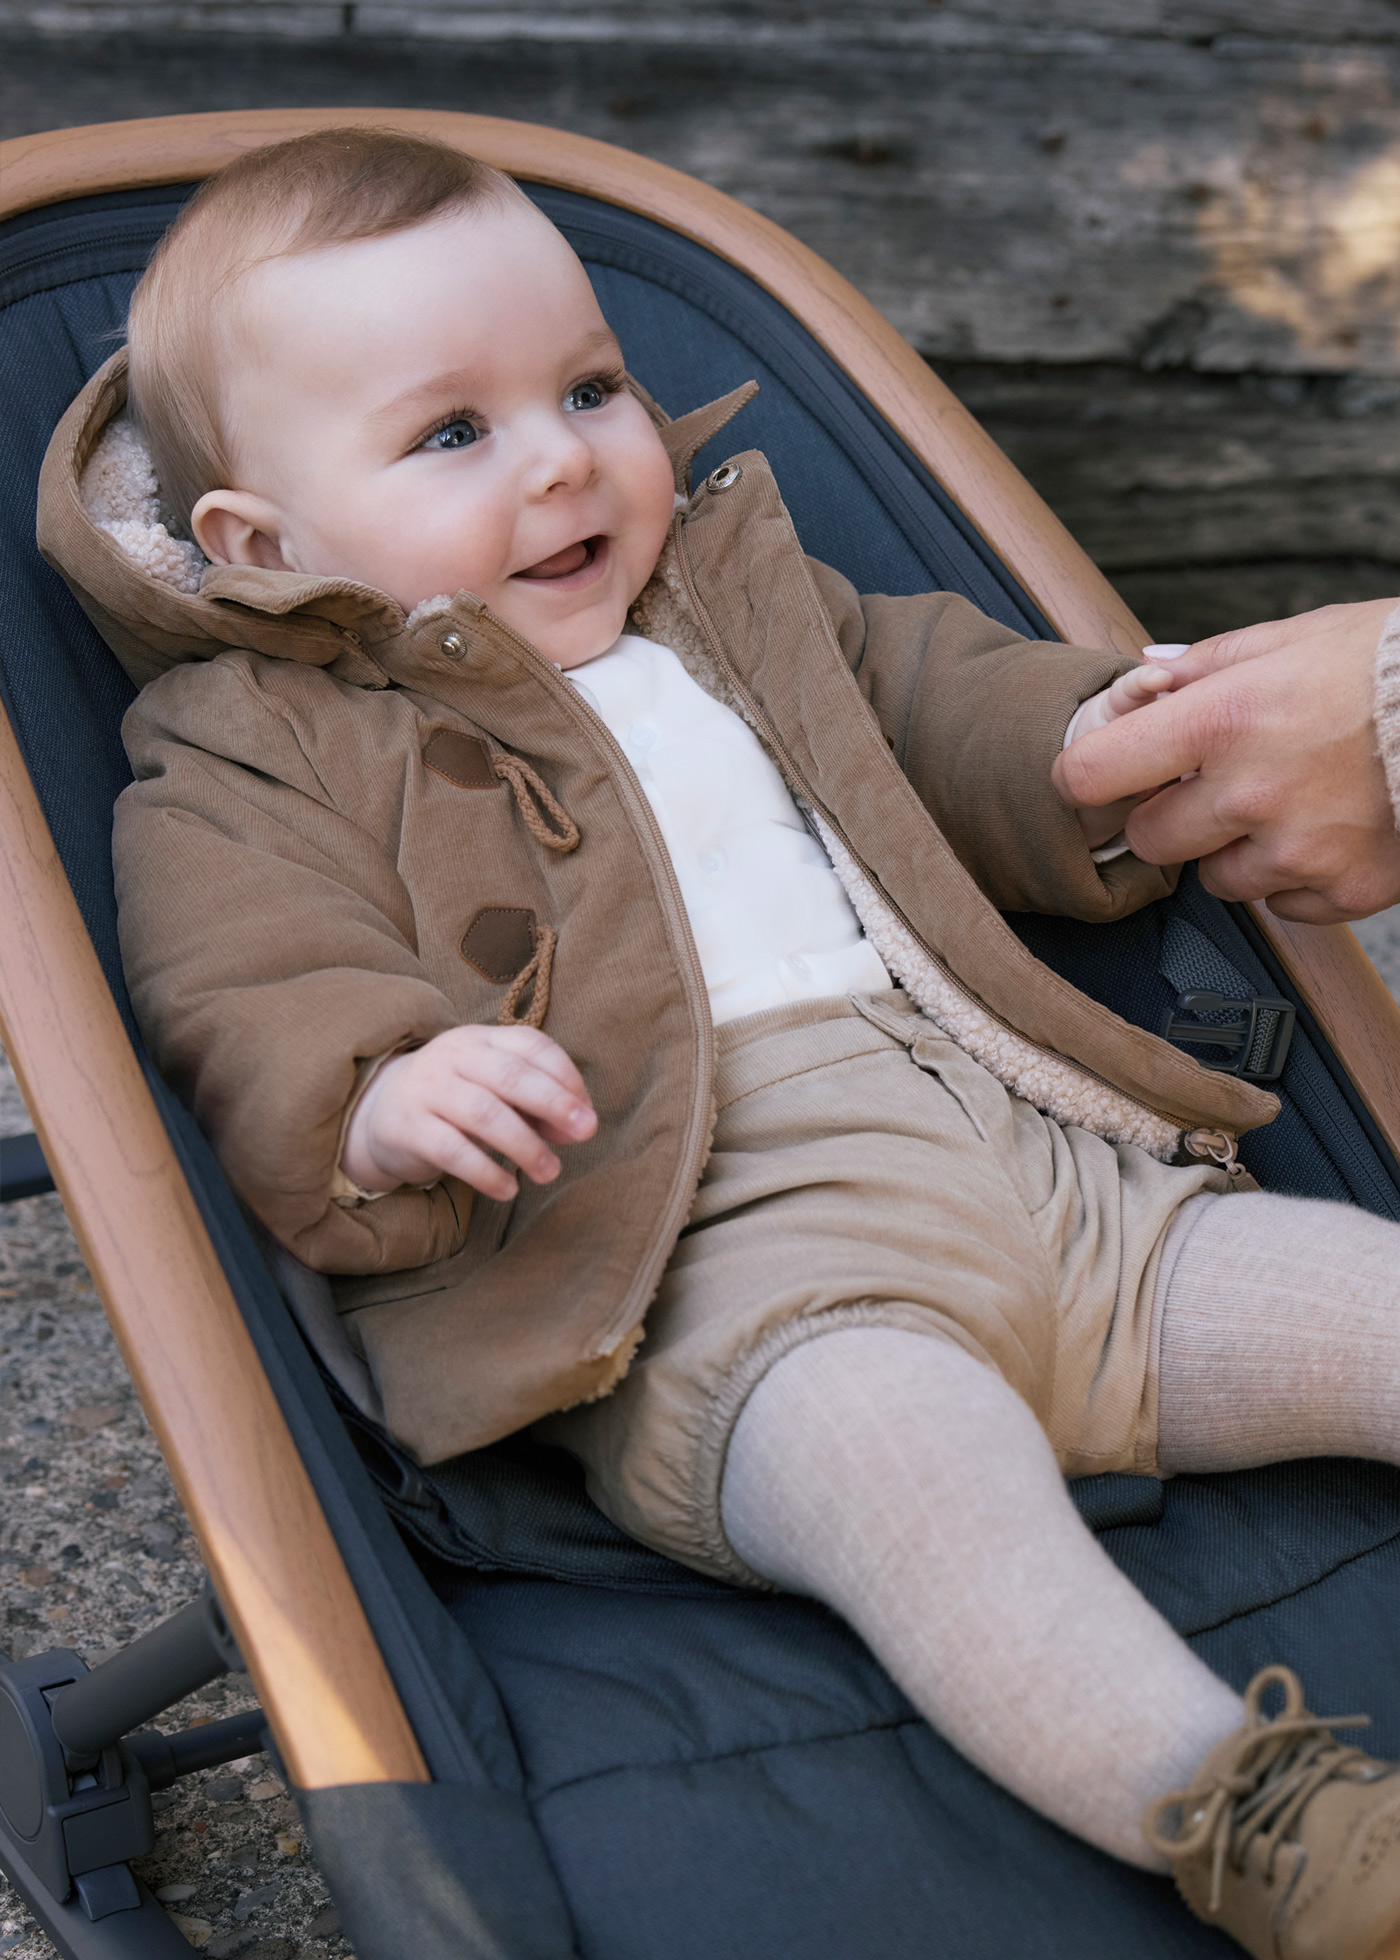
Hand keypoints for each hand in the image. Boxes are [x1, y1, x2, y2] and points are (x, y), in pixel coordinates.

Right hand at [340, 1024, 596, 1201]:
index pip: (532, 1045)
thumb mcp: (496, 1091)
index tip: (587, 1112)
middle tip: (586, 1132)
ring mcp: (428, 1089)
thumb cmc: (456, 1099)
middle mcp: (454, 1057)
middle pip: (511, 1075)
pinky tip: (508, 1190)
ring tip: (549, 1172)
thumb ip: (538, 1105)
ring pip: (484, 1113)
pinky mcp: (409, 1127)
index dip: (566, 1077)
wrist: (380, 1110)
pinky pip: (452, 1150)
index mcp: (482, 1040)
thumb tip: (579, 1128)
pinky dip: (485, 1172)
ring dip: (525, 1145)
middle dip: (554, 1103)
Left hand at [1052, 599, 1399, 922]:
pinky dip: (1297, 879)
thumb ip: (1208, 664)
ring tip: (1292, 803)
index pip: (1093, 773)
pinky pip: (1284, 906)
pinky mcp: (1345, 892)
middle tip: (1217, 786)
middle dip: (1173, 817)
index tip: (1102, 779)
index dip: (1089, 778)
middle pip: (1152, 840)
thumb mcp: (1295, 637)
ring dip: (1238, 850)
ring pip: (1219, 879)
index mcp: (1222, 720)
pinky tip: (1331, 832)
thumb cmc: (1389, 664)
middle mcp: (1251, 792)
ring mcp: (1299, 850)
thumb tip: (1143, 676)